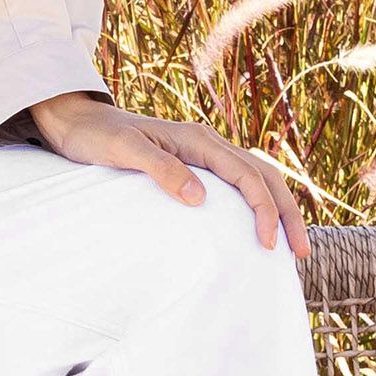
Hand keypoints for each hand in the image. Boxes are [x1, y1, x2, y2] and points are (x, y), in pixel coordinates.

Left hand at [25, 92, 311, 258]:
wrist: (75, 122)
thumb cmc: (95, 136)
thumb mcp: (123, 151)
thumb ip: (160, 169)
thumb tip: (200, 198)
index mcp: (197, 139)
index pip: (247, 174)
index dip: (265, 209)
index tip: (267, 244)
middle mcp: (206, 143)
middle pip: (263, 174)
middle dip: (287, 212)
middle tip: (300, 253)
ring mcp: (201, 153)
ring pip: (255, 177)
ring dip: (276, 207)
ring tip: (289, 244)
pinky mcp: (192, 164)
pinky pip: (236, 182)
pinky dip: (256, 203)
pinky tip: (255, 226)